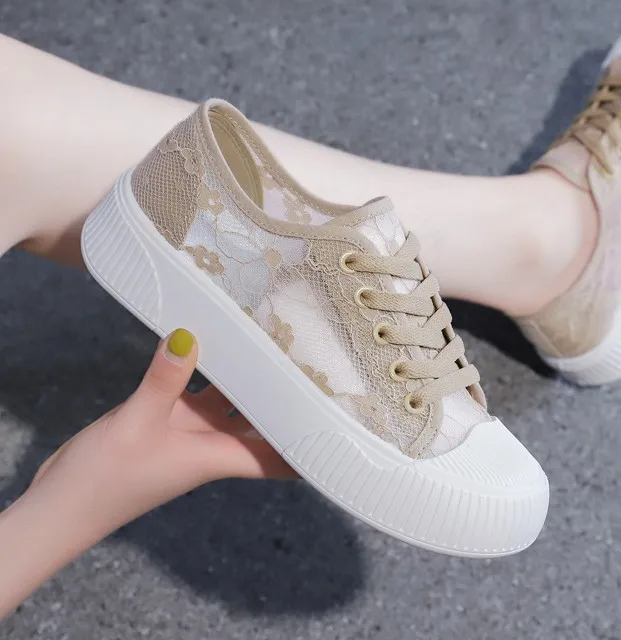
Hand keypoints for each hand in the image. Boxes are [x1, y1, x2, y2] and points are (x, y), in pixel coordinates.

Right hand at [31, 327, 294, 517]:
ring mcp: (189, 432)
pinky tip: (212, 342)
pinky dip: (206, 370)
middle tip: (308, 357)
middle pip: (260, 419)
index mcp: (218, 455)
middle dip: (282, 394)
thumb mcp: (138, 423)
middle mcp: (211, 444)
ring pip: (230, 399)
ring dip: (247, 376)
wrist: (61, 505)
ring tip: (270, 338)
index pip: (278, 455)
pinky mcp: (166, 421)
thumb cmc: (104, 480)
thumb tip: (190, 335)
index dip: (308, 445)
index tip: (338, 424)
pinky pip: (195, 391)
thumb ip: (164, 380)